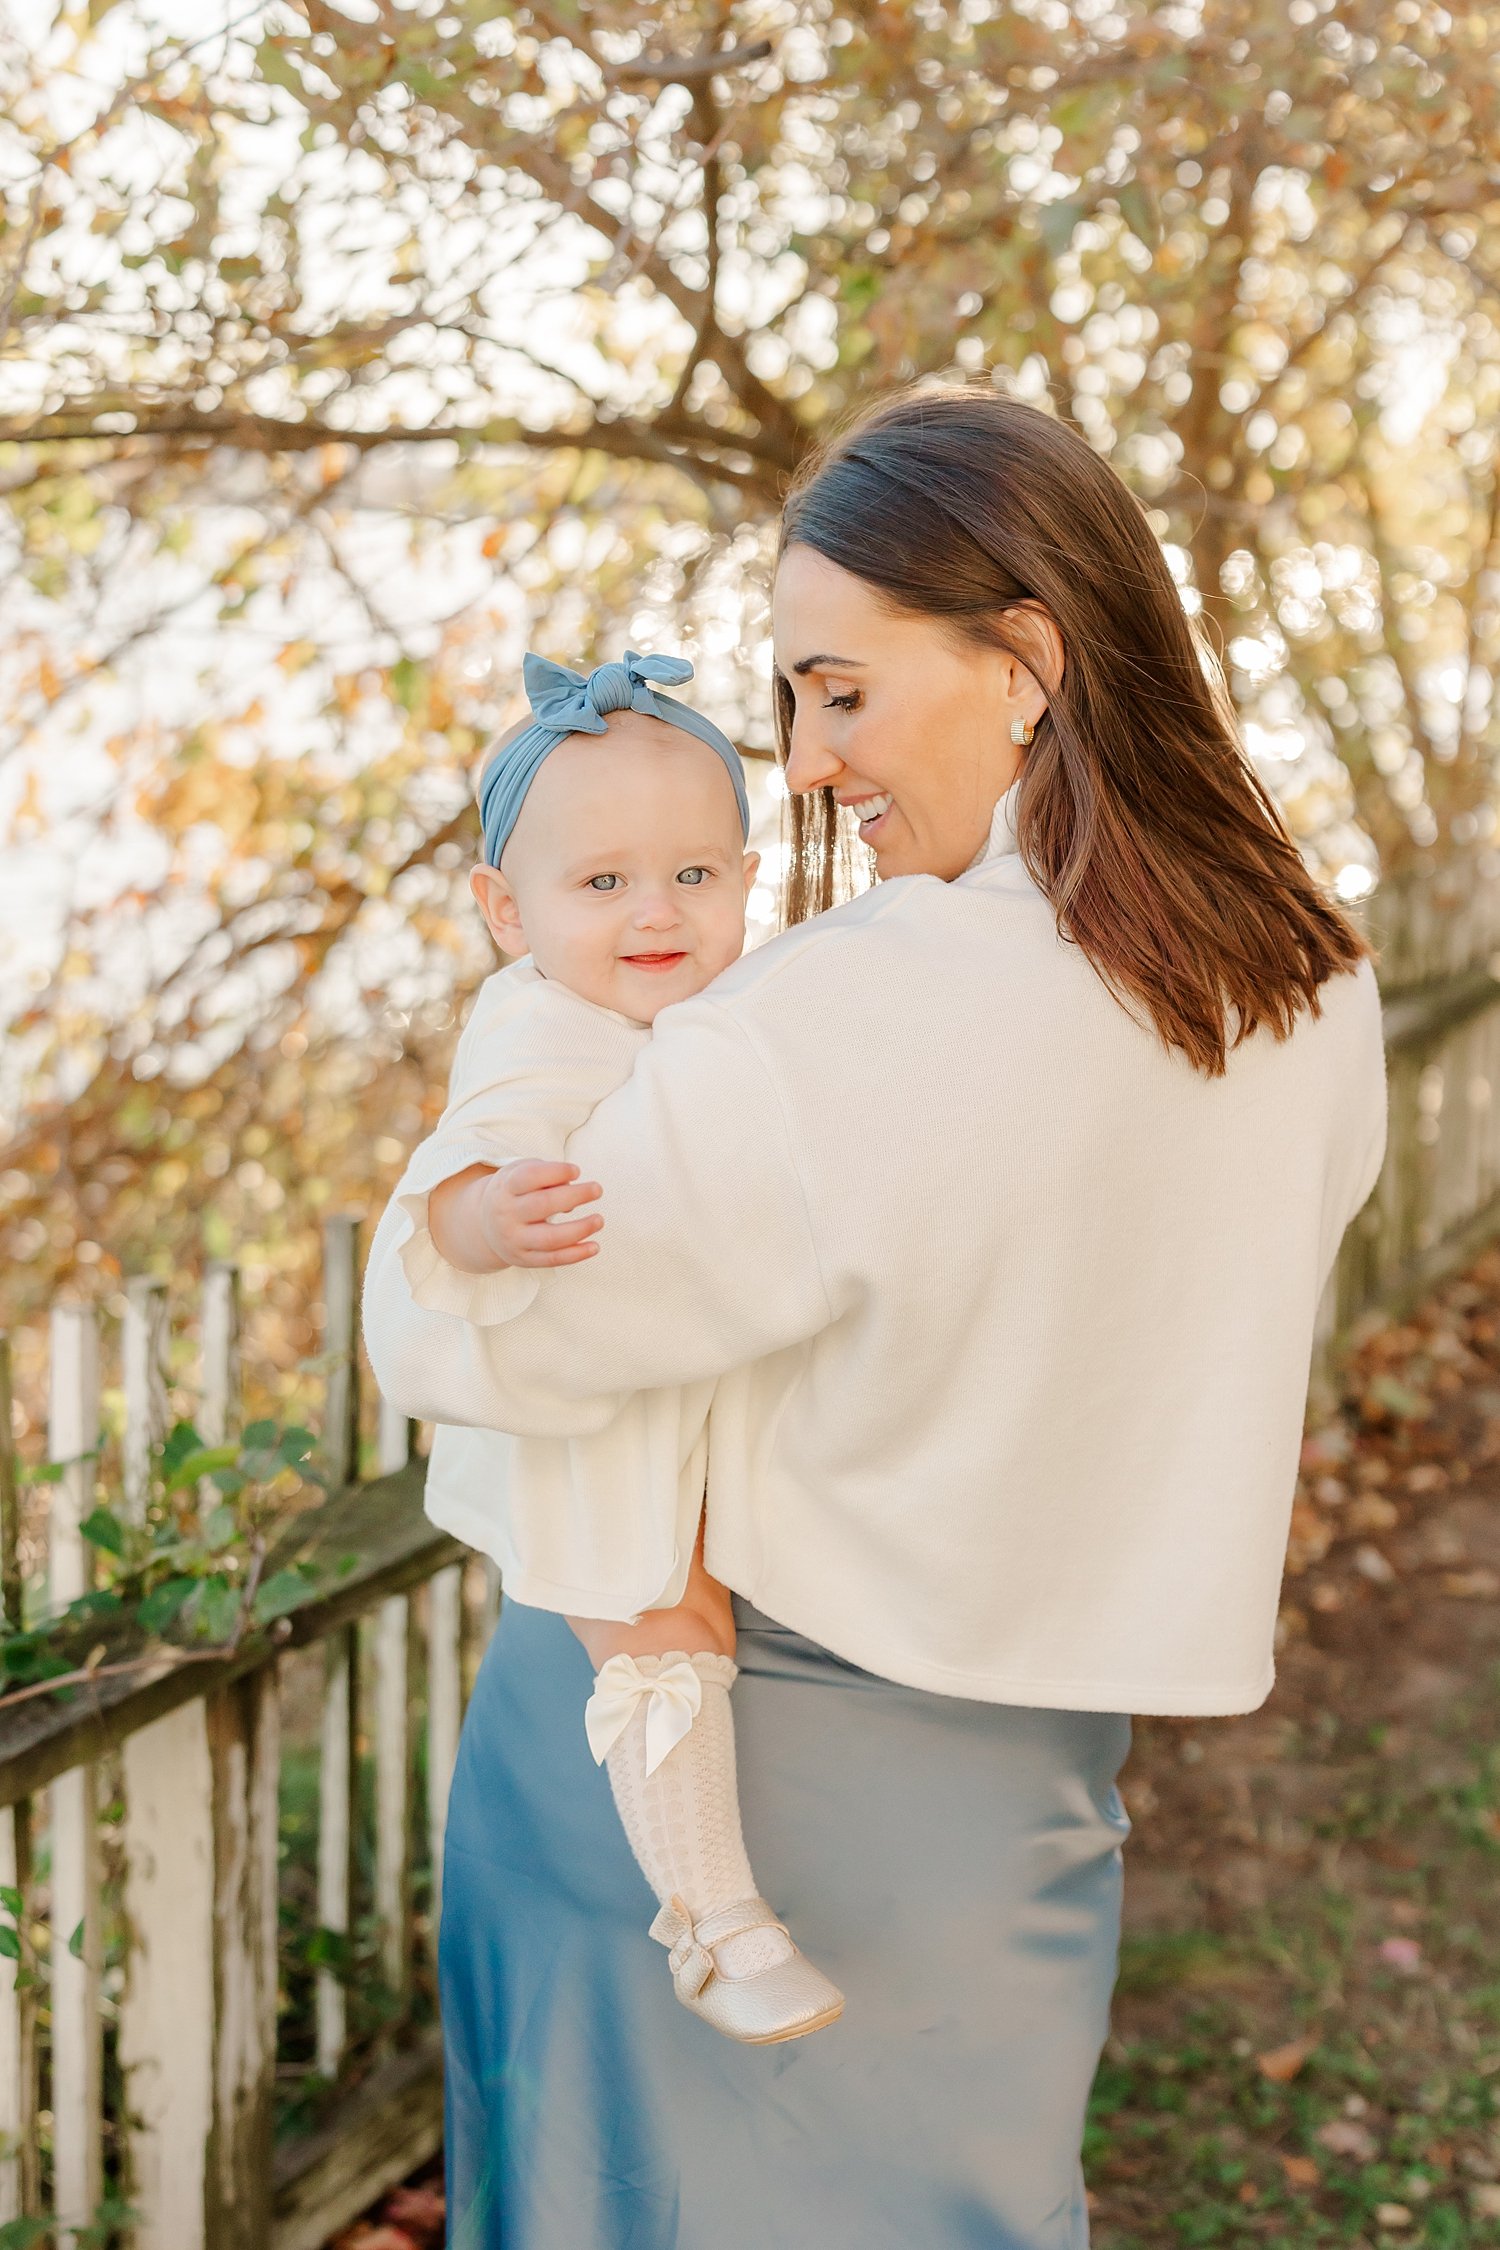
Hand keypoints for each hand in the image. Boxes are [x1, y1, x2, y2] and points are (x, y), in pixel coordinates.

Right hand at [478, 1159, 602, 1268]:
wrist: (485, 1225)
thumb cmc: (515, 1192)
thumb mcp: (521, 1174)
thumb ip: (546, 1175)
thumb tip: (573, 1191)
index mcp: (506, 1187)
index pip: (530, 1177)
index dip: (556, 1172)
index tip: (577, 1170)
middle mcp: (507, 1213)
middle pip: (543, 1204)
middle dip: (574, 1196)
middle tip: (597, 1189)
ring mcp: (515, 1239)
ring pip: (550, 1238)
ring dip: (580, 1229)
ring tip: (599, 1220)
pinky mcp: (524, 1259)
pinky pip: (553, 1259)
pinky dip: (576, 1255)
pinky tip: (594, 1246)